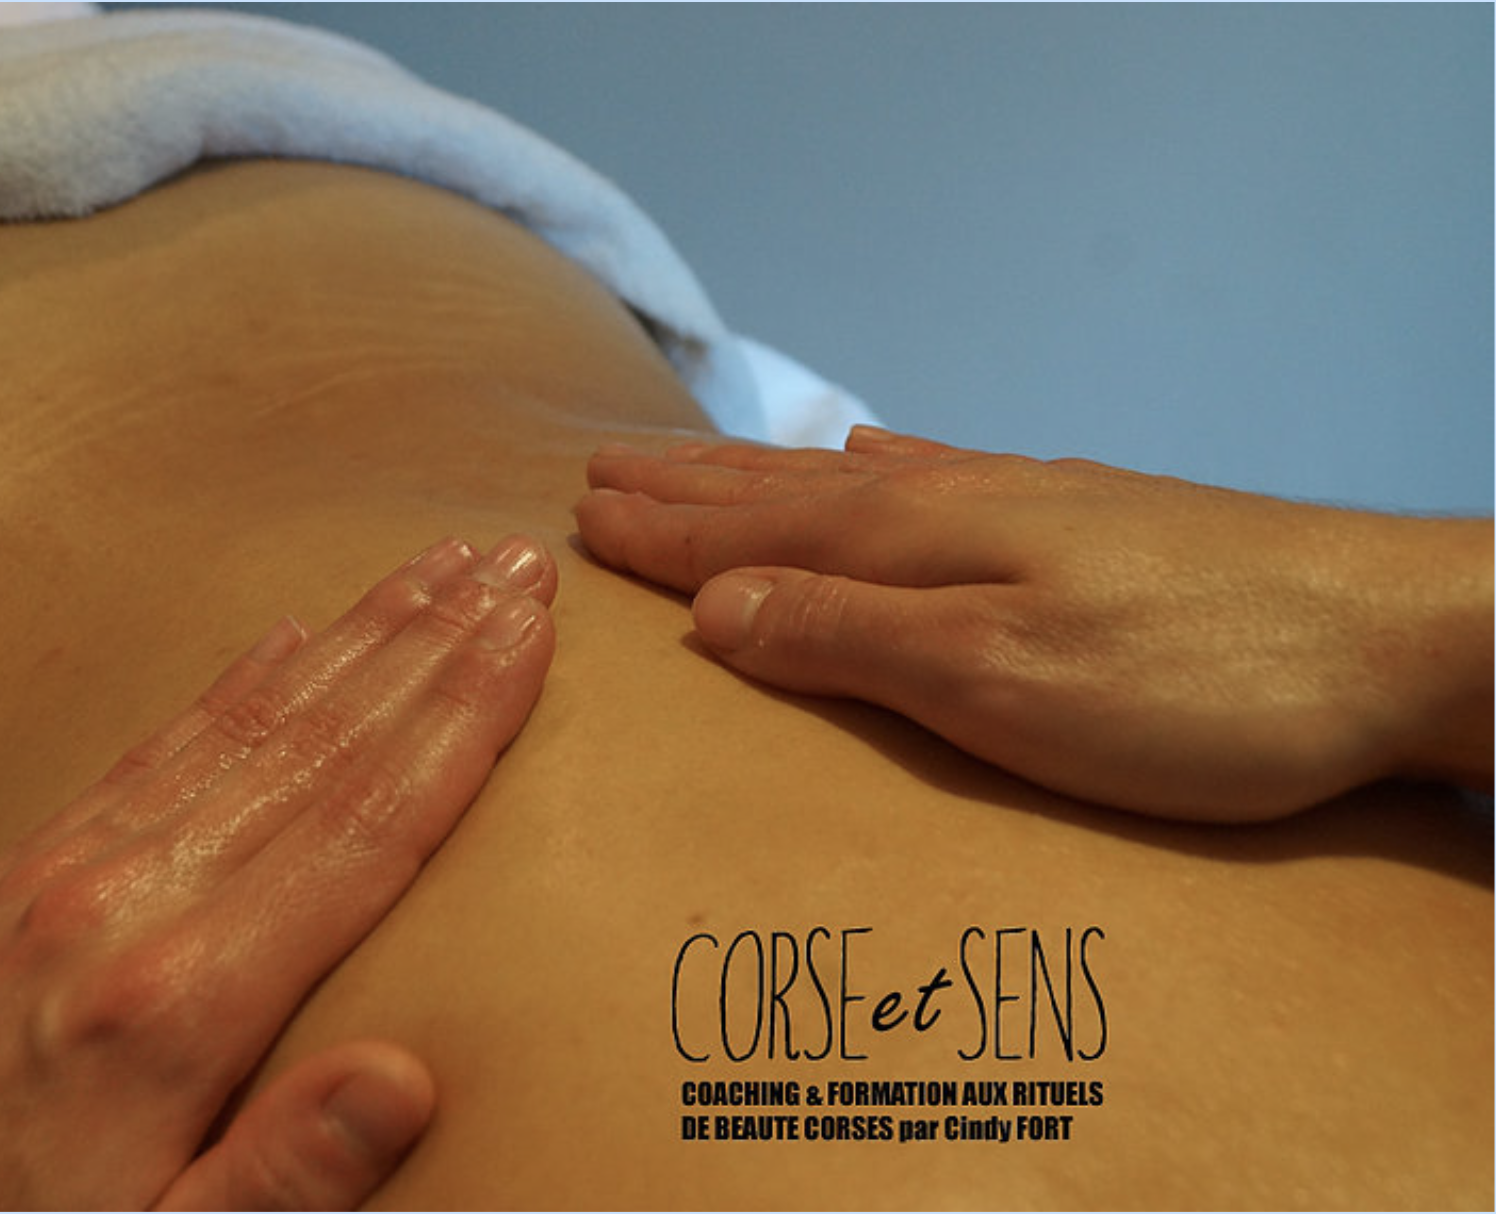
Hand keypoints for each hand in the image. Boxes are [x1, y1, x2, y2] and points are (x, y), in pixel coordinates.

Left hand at [0, 535, 557, 1209]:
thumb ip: (280, 1177)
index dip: (459, 722)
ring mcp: (76, 861)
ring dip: (361, 635)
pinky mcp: (34, 856)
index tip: (527, 637)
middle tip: (516, 563)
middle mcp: (135, 896)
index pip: (362, 827)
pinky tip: (293, 634)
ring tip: (440, 570)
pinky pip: (165, 737)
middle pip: (323, 741)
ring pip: (254, 717)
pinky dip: (245, 677)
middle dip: (434, 644)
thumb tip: (404, 1079)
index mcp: (183, 999)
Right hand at [576, 428, 1490, 819]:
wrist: (1394, 637)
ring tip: (698, 462)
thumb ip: (852, 639)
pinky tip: (873, 452)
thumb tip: (715, 611)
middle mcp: (963, 504)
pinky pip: (941, 475)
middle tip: (602, 470)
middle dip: (690, 489)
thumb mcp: (1002, 685)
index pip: (755, 535)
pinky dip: (882, 465)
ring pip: (856, 481)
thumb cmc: (1197, 687)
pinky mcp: (1088, 522)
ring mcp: (1029, 504)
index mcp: (924, 545)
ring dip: (763, 477)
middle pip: (790, 492)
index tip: (579, 518)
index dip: (664, 534)